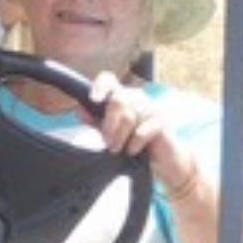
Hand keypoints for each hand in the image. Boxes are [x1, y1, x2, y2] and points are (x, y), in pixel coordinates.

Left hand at [86, 73, 195, 193]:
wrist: (163, 162)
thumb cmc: (136, 146)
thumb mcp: (111, 134)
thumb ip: (96, 121)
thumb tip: (80, 110)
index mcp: (123, 97)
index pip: (109, 80)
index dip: (100, 85)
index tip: (94, 99)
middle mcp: (137, 98)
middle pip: (118, 99)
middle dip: (109, 124)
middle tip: (107, 142)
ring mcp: (151, 108)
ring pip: (129, 116)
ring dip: (120, 137)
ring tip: (118, 149)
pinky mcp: (162, 122)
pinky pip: (142, 131)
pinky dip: (134, 144)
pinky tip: (133, 151)